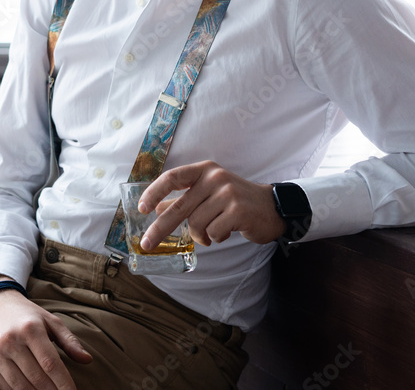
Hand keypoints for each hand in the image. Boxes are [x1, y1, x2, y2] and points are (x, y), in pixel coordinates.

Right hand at [0, 280, 92, 389]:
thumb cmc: (26, 314)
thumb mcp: (49, 321)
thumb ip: (69, 341)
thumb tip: (87, 360)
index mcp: (30, 329)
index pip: (50, 364)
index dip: (63, 383)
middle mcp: (11, 341)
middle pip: (37, 377)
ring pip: (21, 386)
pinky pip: (6, 386)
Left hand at [139, 161, 285, 249]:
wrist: (272, 208)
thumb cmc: (236, 201)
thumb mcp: (209, 194)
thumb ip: (185, 199)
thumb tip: (157, 209)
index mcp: (204, 170)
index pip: (172, 177)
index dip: (154, 192)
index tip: (141, 208)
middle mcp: (214, 177)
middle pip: (179, 207)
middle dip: (160, 228)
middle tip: (146, 244)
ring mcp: (227, 193)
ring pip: (196, 224)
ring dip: (201, 236)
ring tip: (213, 233)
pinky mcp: (238, 210)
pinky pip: (213, 232)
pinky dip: (216, 238)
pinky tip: (226, 233)